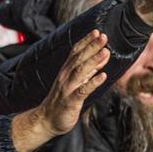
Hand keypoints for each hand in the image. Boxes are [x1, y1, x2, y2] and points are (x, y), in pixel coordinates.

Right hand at [11, 30, 108, 151]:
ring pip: (81, 71)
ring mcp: (68, 88)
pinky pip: (83, 90)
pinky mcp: (71, 100)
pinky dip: (93, 82)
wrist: (46, 120)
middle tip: (103, 36)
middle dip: (92, 46)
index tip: (97, 31)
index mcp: (67, 71)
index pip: (76, 52)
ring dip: (94, 60)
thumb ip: (89, 70)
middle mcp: (66, 76)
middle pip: (79, 58)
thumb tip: (102, 58)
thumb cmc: (63, 101)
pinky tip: (103, 76)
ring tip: (105, 52)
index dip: (86, 41)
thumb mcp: (77, 82)